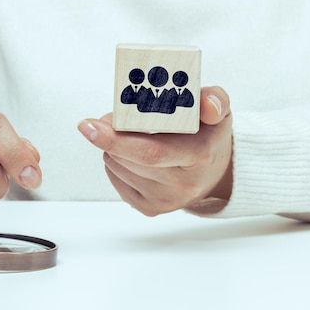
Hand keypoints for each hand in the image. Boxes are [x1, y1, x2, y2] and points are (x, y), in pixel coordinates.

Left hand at [78, 86, 231, 215]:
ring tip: (128, 133)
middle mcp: (183, 184)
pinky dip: (115, 160)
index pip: (152, 152)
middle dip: (108, 137)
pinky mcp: (150, 209)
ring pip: (118, 166)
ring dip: (112, 146)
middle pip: (129, 159)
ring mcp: (165, 201)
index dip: (117, 139)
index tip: (91, 124)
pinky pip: (116, 178)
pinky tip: (130, 153)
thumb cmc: (208, 137)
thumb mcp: (219, 112)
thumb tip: (207, 104)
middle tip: (98, 121)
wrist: (213, 173)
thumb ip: (215, 100)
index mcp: (199, 157)